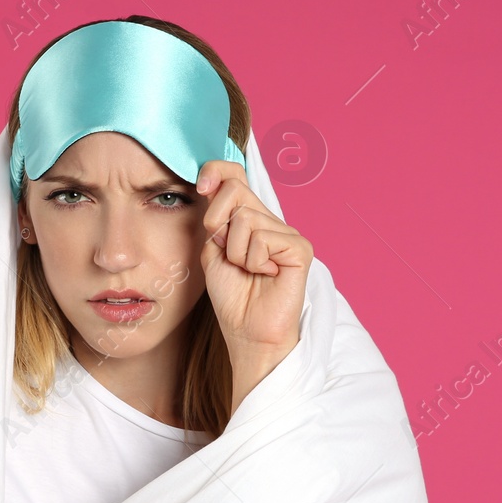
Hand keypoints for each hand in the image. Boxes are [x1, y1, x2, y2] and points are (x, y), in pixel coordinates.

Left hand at [197, 161, 311, 406]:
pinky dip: (253, 260)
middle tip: (225, 251)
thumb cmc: (232, 296)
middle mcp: (270, 221)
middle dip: (217, 221)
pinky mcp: (300, 248)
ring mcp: (287, 233)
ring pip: (245, 219)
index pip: (235, 175)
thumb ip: (214, 219)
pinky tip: (266, 274)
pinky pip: (262, 238)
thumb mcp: (212, 251)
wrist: (247, 332)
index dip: (216, 170)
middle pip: (236, 189)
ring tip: (249, 271)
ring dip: (235, 252)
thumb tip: (214, 186)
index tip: (201, 185)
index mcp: (248, 218)